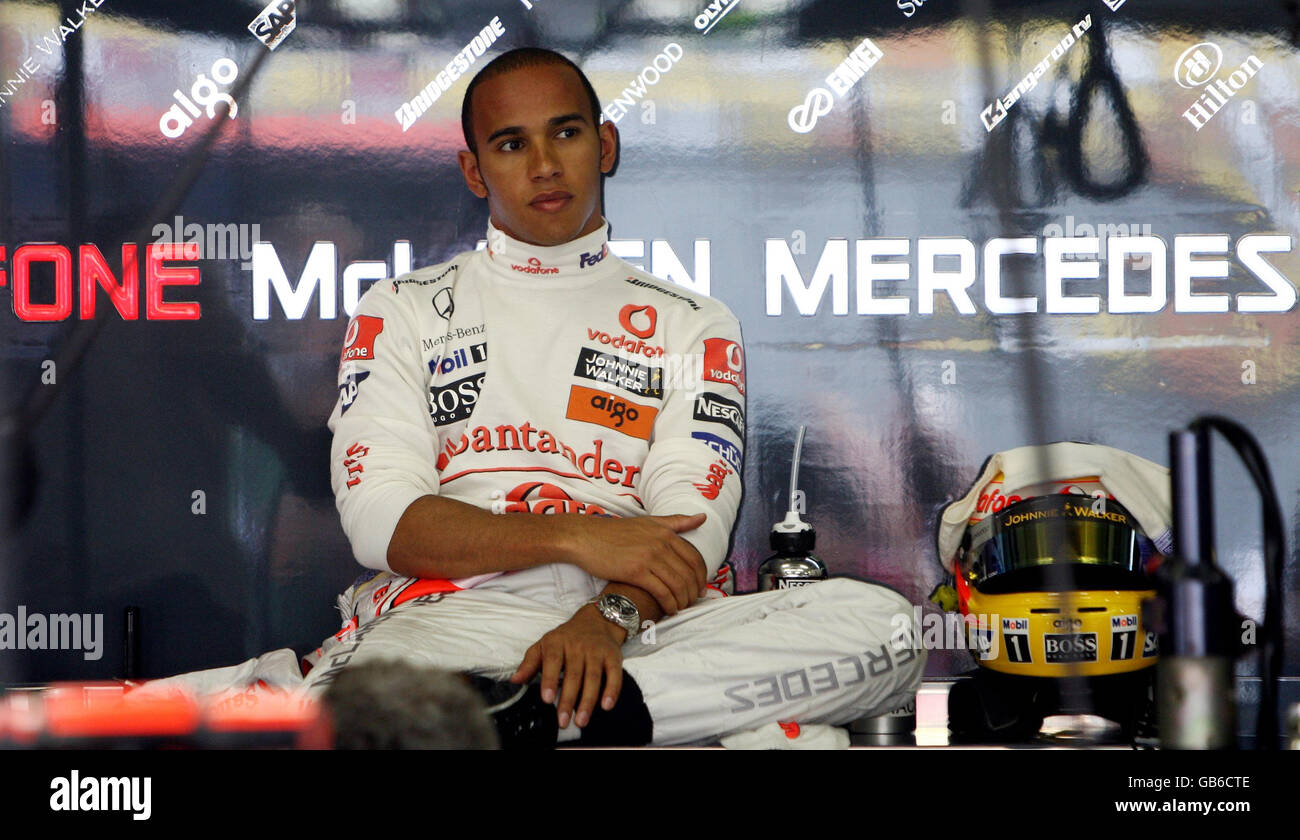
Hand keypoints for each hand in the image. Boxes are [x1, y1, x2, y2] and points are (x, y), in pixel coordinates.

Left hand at [510, 606, 625, 728]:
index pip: (553, 661)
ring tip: (581, 720)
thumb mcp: (544, 645)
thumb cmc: (566, 638)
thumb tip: (515, 680)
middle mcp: (578, 646)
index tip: (547, 699)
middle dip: (568, 700)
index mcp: (557, 643)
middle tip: (563, 721)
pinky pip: (615, 675)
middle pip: (574, 675)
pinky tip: (606, 706)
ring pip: (593, 678)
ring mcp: (597, 651)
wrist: (597, 620)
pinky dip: (612, 691)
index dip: (550, 680)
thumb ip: (529, 663)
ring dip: (588, 701)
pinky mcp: (613, 656)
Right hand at [559, 514, 708, 614]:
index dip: (701, 577)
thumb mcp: (648, 522)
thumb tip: (702, 517)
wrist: (585, 538)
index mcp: (666, 532)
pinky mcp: (636, 571)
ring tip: (680, 608)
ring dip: (683, 600)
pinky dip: (670, 604)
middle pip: (689, 574)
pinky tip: (669, 610)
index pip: (695, 558)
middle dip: (693, 592)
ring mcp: (649, 557)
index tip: (700, 588)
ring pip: (677, 584)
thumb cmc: (615, 532)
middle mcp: (661, 544)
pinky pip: (662, 591)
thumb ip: (676, 521)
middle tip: (692, 602)